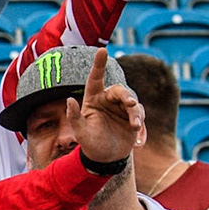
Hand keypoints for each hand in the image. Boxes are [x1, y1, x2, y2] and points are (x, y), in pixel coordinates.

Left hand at [67, 48, 143, 166]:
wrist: (106, 159)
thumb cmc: (91, 145)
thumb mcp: (81, 133)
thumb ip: (74, 117)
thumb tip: (68, 100)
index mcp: (93, 100)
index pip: (95, 79)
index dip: (98, 65)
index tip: (102, 50)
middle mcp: (108, 100)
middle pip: (120, 91)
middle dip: (126, 96)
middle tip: (130, 104)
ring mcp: (121, 108)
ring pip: (132, 102)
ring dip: (135, 112)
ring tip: (135, 126)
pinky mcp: (133, 117)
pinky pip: (140, 113)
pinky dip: (140, 121)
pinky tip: (138, 134)